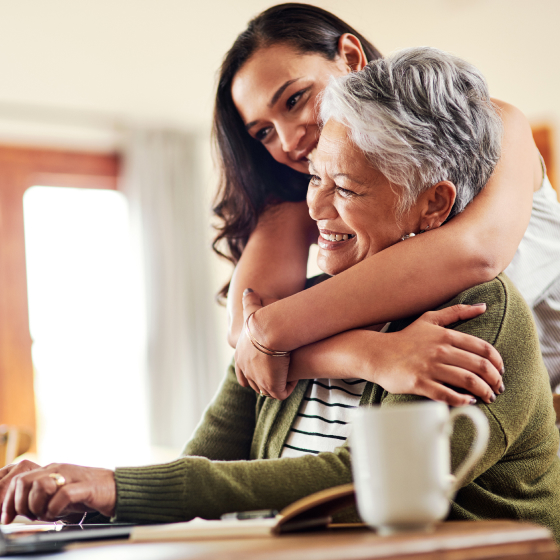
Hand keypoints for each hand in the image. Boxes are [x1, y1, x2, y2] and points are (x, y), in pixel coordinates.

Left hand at [1, 463, 115, 523]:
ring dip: (38, 506)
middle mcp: (59, 469)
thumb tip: (18, 511)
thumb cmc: (87, 494)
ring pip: (40, 486)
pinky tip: (61, 513)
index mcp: (50, 470)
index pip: (19, 480)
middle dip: (20, 505)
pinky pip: (62, 496)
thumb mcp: (58, 494)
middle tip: (30, 517)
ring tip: (48, 514)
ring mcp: (72, 476)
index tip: (7, 518)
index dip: (8, 501)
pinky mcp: (85, 486)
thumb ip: (40, 498)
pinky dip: (56, 508)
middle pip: (24, 482)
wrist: (116, 489)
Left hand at [234, 289, 296, 399]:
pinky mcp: (272, 386)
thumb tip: (249, 290)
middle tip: (280, 373)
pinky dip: (289, 387)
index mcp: (240, 357)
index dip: (253, 373)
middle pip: (255, 384)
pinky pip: (281, 393)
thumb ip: (250, 301)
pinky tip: (296, 377)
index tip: (266, 368)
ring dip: (279, 383)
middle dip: (267, 380)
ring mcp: (258, 381)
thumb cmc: (263, 319)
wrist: (270, 330)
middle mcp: (247, 371)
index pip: (243, 374)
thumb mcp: (253, 310)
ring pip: (268, 390)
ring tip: (289, 375)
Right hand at [371, 304, 503, 404]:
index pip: (482, 349)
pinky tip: (468, 402)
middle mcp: (440, 350)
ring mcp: (429, 367)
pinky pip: (447, 394)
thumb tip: (483, 306)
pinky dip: (462, 400)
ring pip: (467, 381)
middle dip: (494, 380)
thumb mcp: (430, 319)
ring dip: (483, 392)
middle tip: (497, 388)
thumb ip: (457, 312)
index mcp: (446, 335)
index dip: (497, 362)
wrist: (377, 354)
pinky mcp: (419, 383)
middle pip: (479, 367)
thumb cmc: (406, 338)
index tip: (500, 371)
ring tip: (488, 397)